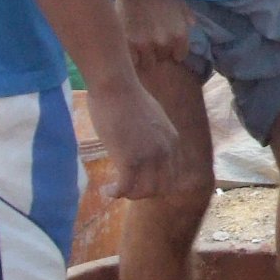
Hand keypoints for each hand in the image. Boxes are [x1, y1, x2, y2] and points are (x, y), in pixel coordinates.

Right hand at [83, 74, 181, 200]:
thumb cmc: (126, 95)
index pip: (174, 175)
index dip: (157, 184)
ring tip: (116, 190)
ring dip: (130, 195)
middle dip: (144, 192)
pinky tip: (106, 191)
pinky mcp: (130, 159)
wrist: (115, 85)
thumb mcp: (150, 117)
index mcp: (173, 141)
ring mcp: (149, 157)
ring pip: (145, 191)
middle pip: (161, 187)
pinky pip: (126, 188)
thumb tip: (141, 141)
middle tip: (127, 188)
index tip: (141, 183)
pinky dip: (116, 192)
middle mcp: (166, 151)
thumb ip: (152, 134)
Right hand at [119, 0, 195, 69]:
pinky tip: (131, 50)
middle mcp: (164, 43)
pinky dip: (133, 57)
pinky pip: (133, 60)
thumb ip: (187, 19)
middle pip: (163, 59)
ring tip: (141, 49)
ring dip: (145, 57)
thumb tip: (192, 26)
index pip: (179, 56)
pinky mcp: (129, 44)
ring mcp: (145, 44)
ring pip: (148, 62)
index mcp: (179, 35)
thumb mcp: (181, 5)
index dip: (173, 52)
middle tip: (152, 45)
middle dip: (159, 53)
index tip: (168, 48)